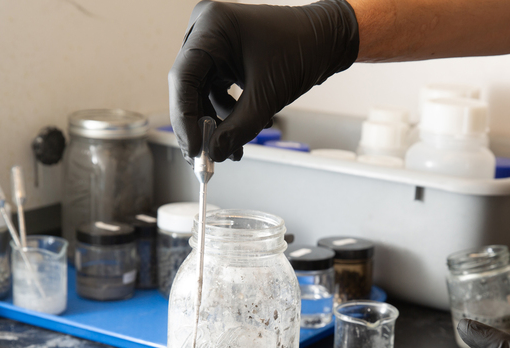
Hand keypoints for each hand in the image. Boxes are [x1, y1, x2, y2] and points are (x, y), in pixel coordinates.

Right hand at [168, 0, 358, 163]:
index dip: (184, 118)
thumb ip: (238, 128)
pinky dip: (226, 112)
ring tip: (232, 149)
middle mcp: (205, 30)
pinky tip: (244, 128)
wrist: (327, 40)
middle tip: (206, 157)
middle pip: (188, 86)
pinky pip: (214, 89)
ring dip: (215, 123)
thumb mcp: (268, 96)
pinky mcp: (223, 56)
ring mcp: (213, 42)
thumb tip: (215, 154)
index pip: (183, 78)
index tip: (194, 149)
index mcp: (212, 27)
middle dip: (200, 125)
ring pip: (201, 92)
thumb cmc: (303, 50)